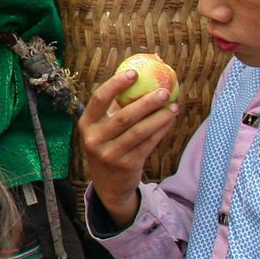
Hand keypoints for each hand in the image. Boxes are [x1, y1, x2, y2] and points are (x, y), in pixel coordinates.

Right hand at [77, 70, 179, 226]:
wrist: (109, 185)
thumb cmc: (108, 145)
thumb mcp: (103, 128)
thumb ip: (115, 106)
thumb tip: (139, 75)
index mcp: (86, 124)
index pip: (99, 99)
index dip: (116, 84)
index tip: (134, 73)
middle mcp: (94, 139)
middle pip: (123, 116)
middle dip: (146, 102)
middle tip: (164, 91)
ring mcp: (109, 154)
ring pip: (139, 131)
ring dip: (159, 117)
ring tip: (173, 106)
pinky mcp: (126, 165)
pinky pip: (148, 144)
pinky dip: (161, 131)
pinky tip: (170, 120)